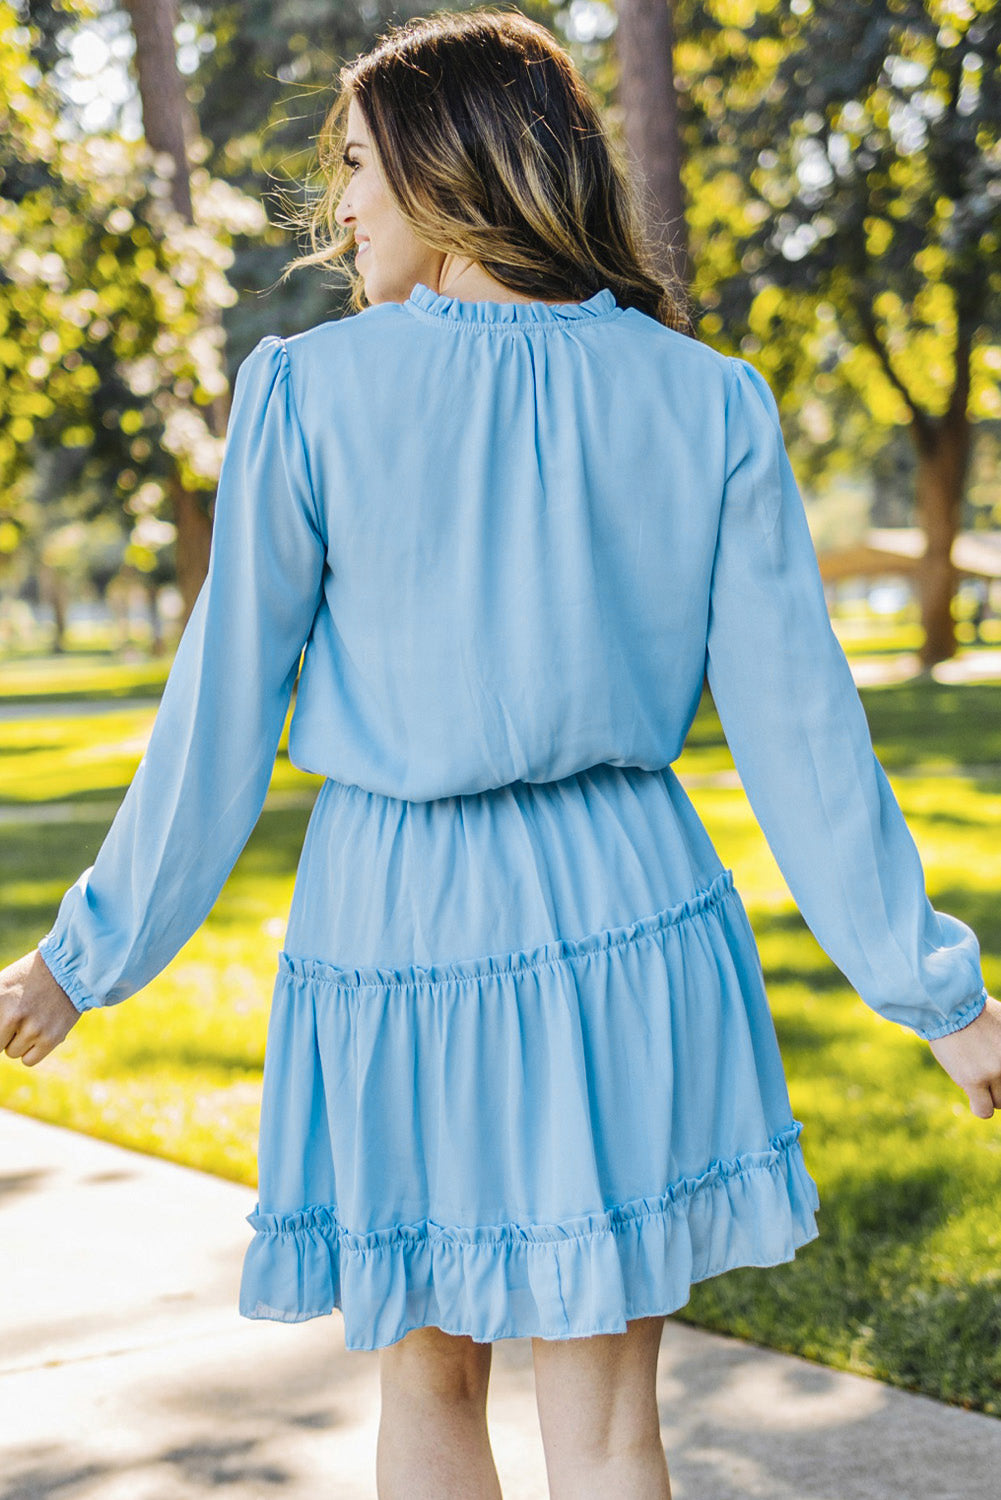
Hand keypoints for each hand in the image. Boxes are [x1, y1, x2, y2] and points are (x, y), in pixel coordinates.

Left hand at [0, 950, 81, 1066]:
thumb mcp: (1, 984)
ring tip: (32, 1020)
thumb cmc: (29, 977)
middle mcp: (12, 1016)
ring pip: (12, 1052)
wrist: (68, 970)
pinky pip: (29, 1060)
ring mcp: (33, 1028)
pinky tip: (39, 1032)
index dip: (0, 1028)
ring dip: (19, 1041)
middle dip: (5, 1034)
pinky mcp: (51, 1038)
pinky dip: (31, 1050)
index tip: (8, 1022)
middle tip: (18, 1017)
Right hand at [928, 993, 1000, 1118]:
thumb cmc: (974, 1012)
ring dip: (988, 1094)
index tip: (995, 1072)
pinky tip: (973, 1096)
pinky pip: (983, 1110)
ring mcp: (995, 1071)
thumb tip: (1000, 1069)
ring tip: (976, 1077)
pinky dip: (979, 1106)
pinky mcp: (974, 1080)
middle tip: (986, 1073)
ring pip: (998, 1102)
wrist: (949, 1005)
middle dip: (998, 1086)